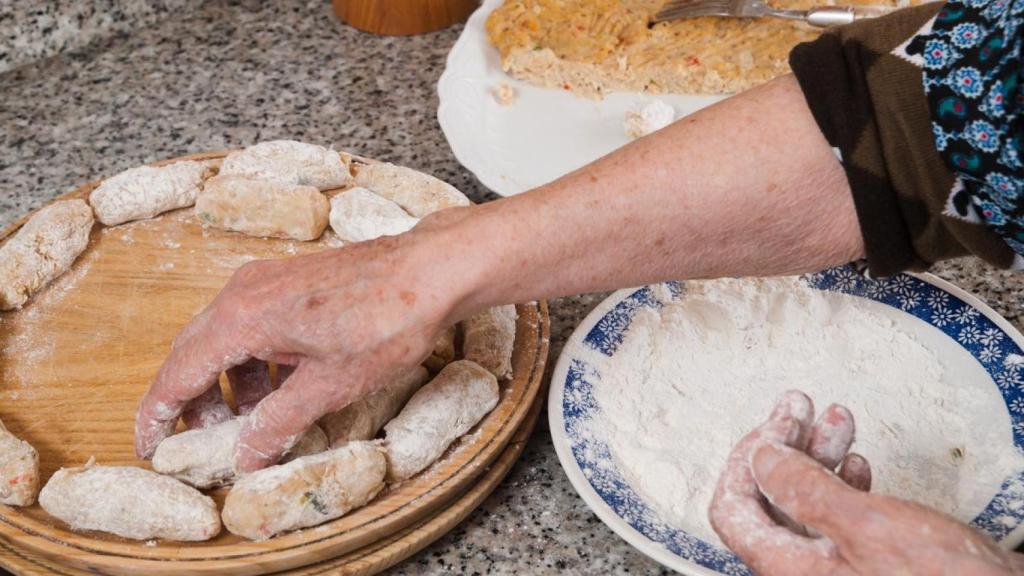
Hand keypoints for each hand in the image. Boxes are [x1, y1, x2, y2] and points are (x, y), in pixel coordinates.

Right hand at [134, 209, 477, 471]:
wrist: (430, 271)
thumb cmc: (386, 322)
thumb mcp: (328, 387)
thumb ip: (277, 423)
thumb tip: (245, 455)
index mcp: (242, 318)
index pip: (180, 372)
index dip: (160, 414)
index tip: (150, 446)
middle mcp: (243, 292)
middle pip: (195, 352)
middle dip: (193, 400)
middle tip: (199, 441)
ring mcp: (267, 280)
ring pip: (225, 337)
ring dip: (229, 381)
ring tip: (249, 420)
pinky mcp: (291, 279)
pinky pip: (254, 322)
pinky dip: (255, 359)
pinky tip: (280, 386)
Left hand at [709, 390, 1022, 575]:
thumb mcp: (865, 524)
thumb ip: (803, 489)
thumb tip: (760, 458)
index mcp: (787, 569)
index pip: (733, 510)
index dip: (746, 460)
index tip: (773, 423)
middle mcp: (803, 573)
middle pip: (770, 500)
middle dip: (785, 445)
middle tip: (800, 407)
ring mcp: (836, 572)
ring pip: (806, 504)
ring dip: (817, 456)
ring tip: (834, 418)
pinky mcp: (869, 568)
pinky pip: (838, 520)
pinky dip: (843, 483)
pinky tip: (856, 462)